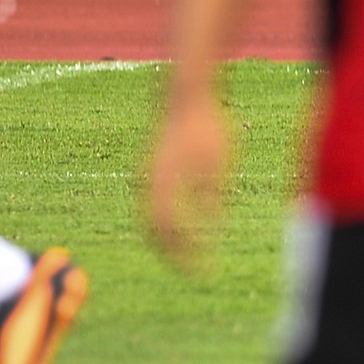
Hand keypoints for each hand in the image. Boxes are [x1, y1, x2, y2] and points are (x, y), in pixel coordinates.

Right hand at [146, 90, 229, 272]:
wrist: (185, 96)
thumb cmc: (206, 127)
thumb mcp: (218, 164)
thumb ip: (213, 197)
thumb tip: (213, 226)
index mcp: (164, 184)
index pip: (170, 231)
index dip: (184, 253)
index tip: (201, 267)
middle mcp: (148, 184)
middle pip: (153, 230)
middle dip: (172, 252)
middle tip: (192, 267)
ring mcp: (145, 176)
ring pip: (148, 219)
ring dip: (165, 238)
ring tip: (185, 253)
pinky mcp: (149, 169)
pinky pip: (151, 205)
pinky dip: (163, 222)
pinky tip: (181, 227)